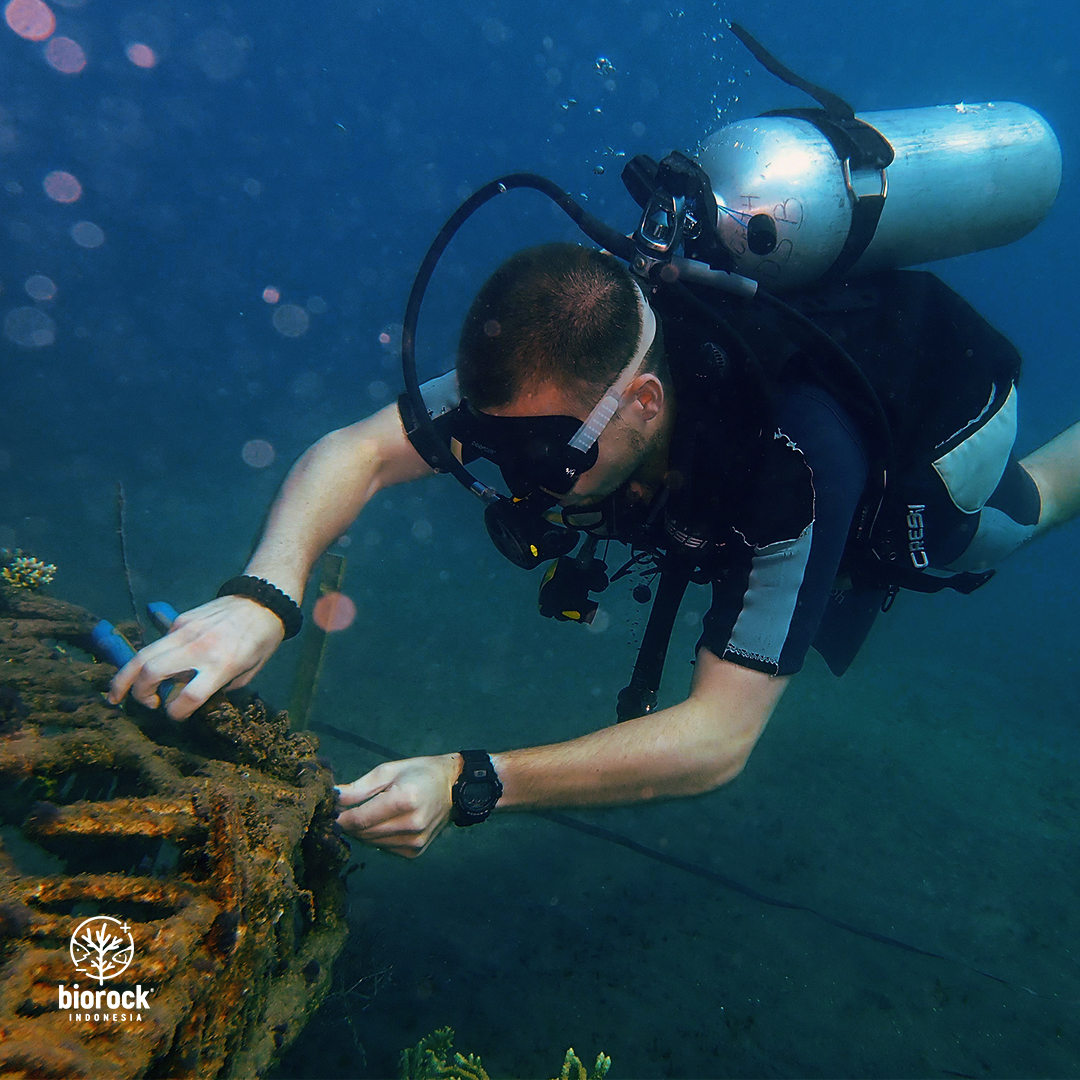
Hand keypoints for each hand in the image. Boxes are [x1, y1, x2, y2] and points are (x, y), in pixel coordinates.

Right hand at [107, 595, 285, 718]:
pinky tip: (153, 667)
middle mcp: (199, 648)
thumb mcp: (248, 672)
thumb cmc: (262, 641)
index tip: (174, 714)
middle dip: (139, 694)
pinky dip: (151, 658)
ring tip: (115, 696)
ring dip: (125, 678)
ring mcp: (185, 631)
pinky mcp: (180, 620)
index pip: (188, 696)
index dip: (175, 712)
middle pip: (152, 672)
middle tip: (145, 705)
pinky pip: (159, 643)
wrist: (262, 601)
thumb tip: (191, 698)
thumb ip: (220, 687)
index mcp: (221, 665)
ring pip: (143, 655)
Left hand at [336, 754, 461, 857]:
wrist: (453, 788)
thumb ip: (358, 788)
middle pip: (364, 833)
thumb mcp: (388, 771)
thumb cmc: (419, 773)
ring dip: (361, 831)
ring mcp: (415, 842)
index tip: (328, 812)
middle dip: (348, 824)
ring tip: (364, 813)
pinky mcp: (415, 852)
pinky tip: (383, 823)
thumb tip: (332, 796)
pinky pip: (383, 847)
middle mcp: (411, 825)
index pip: (360, 819)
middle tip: (342, 811)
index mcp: (405, 800)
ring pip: (371, 843)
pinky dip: (376, 837)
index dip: (340, 818)